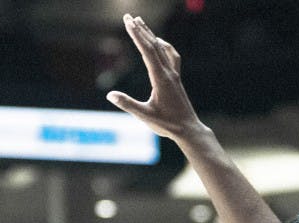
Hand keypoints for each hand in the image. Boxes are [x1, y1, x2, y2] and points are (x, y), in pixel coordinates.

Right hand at [106, 14, 203, 141]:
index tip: (128, 22)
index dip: (136, 35)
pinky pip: (171, 56)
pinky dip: (163, 46)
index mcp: (160, 78)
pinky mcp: (176, 79)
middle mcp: (168, 73)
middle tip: (128, 17)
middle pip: (153, 45)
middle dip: (140, 30)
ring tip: (141, 23)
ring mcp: (174, 75)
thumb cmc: (167, 125)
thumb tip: (110, 95)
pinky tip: (159, 43)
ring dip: (151, 35)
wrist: (188, 130)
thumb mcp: (144, 116)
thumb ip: (127, 104)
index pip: (146, 51)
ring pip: (162, 48)